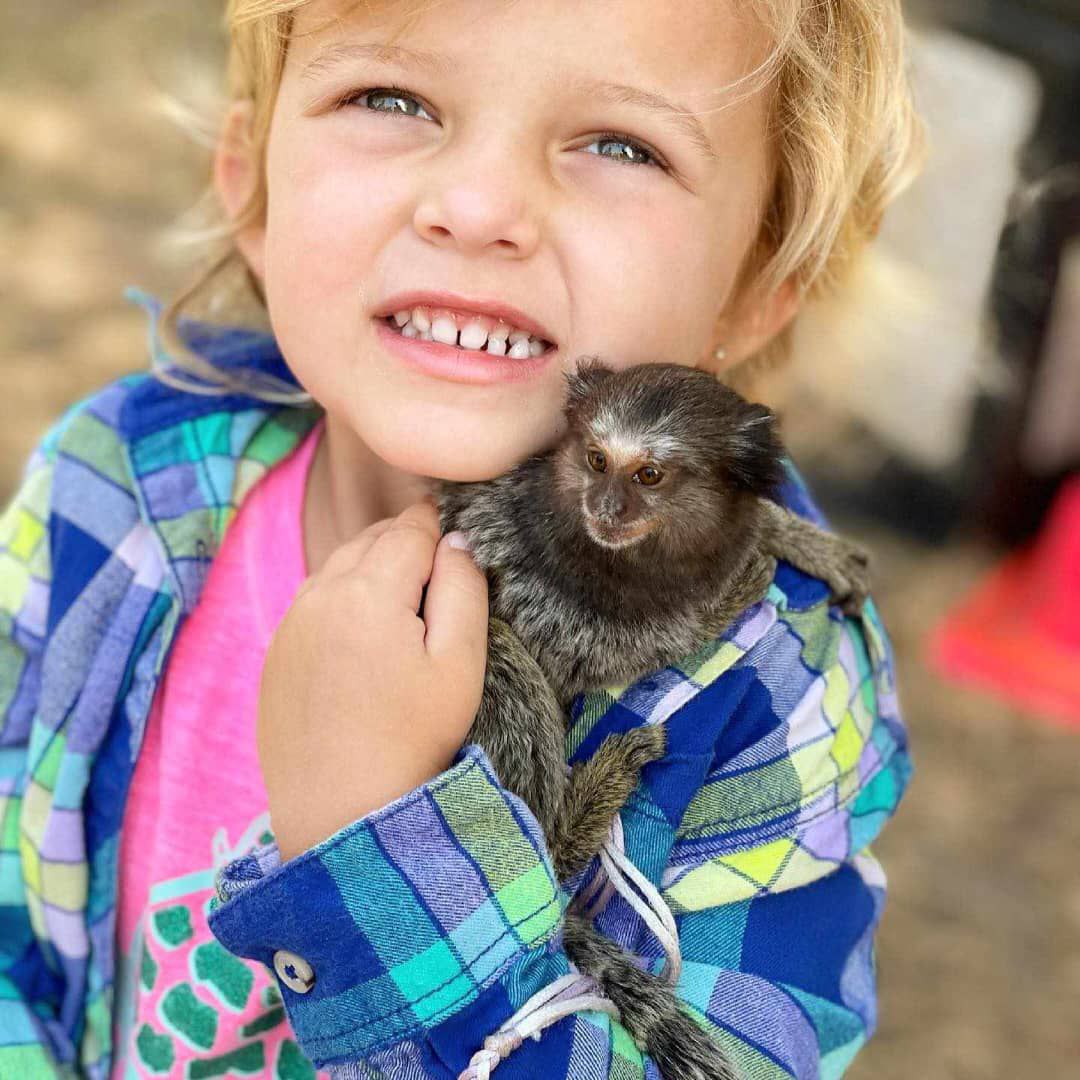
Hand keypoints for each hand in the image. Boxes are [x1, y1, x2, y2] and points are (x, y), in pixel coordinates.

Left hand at [257, 499, 488, 861]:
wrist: (340, 813)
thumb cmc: (413, 740)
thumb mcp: (460, 664)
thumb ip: (463, 588)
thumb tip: (456, 540)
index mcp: (367, 590)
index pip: (410, 529)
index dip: (439, 526)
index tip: (458, 535)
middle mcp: (319, 593)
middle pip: (370, 539)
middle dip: (406, 542)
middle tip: (439, 569)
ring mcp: (291, 623)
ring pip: (338, 565)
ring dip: (372, 568)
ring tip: (406, 601)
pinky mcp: (277, 653)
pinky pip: (315, 600)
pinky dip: (343, 597)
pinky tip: (365, 633)